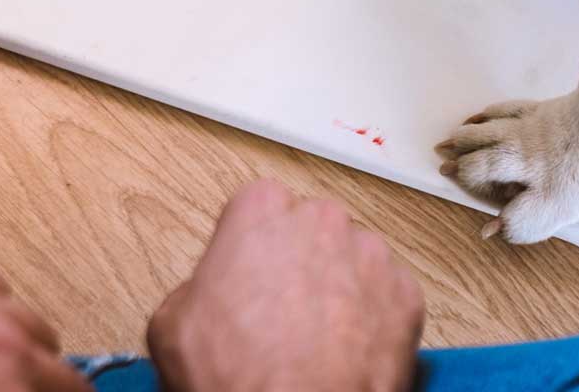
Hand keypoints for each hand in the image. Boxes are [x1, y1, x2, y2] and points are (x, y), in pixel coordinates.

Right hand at [147, 180, 423, 391]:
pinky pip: (388, 296)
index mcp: (261, 209)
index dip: (253, 245)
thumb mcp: (173, 322)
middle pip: (311, 228)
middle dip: (301, 260)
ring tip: (319, 336)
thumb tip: (210, 297)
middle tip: (283, 310)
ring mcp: (370, 253)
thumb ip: (199, 286)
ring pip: (354, 259)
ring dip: (341, 287)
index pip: (259, 206)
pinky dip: (375, 318)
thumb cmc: (235, 372)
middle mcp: (321, 219)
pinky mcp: (406, 294)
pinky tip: (350, 350)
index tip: (249, 273)